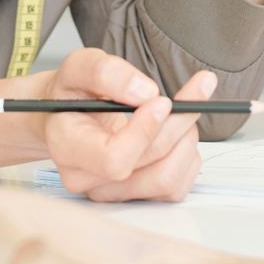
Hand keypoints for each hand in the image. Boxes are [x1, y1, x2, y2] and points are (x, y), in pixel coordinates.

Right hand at [39, 48, 217, 202]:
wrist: (68, 115)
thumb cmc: (72, 92)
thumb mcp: (79, 66)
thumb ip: (106, 72)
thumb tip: (144, 92)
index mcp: (68, 146)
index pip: (114, 158)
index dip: (145, 131)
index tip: (162, 100)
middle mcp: (87, 178)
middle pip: (150, 163)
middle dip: (179, 122)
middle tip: (196, 90)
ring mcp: (112, 192)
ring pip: (168, 180)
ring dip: (186, 140)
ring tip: (182, 112)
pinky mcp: (135, 196)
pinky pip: (176, 188)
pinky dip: (187, 157)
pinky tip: (178, 134)